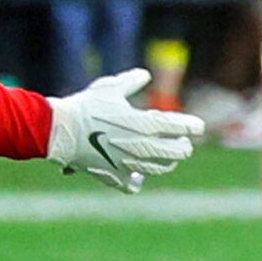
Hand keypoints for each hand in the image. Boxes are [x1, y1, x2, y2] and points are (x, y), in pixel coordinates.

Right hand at [47, 68, 206, 192]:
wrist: (62, 130)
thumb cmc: (87, 105)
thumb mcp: (111, 87)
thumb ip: (132, 81)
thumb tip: (145, 75)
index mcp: (146, 123)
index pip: (180, 126)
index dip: (193, 126)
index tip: (199, 127)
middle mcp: (143, 146)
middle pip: (177, 152)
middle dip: (184, 147)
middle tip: (185, 144)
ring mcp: (130, 164)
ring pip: (160, 169)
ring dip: (167, 163)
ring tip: (168, 160)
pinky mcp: (114, 175)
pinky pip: (132, 185)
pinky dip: (137, 181)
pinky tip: (137, 177)